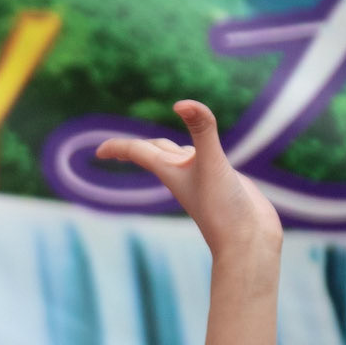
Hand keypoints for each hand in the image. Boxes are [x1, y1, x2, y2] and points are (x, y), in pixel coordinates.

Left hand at [95, 100, 280, 261]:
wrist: (247, 241)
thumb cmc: (223, 207)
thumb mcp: (211, 162)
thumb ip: (202, 130)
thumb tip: (182, 103)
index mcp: (171, 170)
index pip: (138, 151)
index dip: (118, 147)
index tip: (98, 152)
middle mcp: (184, 173)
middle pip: (155, 154)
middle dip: (138, 148)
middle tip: (118, 149)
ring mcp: (204, 179)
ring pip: (180, 158)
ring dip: (168, 149)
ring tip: (159, 147)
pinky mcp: (224, 183)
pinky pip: (206, 163)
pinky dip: (201, 153)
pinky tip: (207, 155)